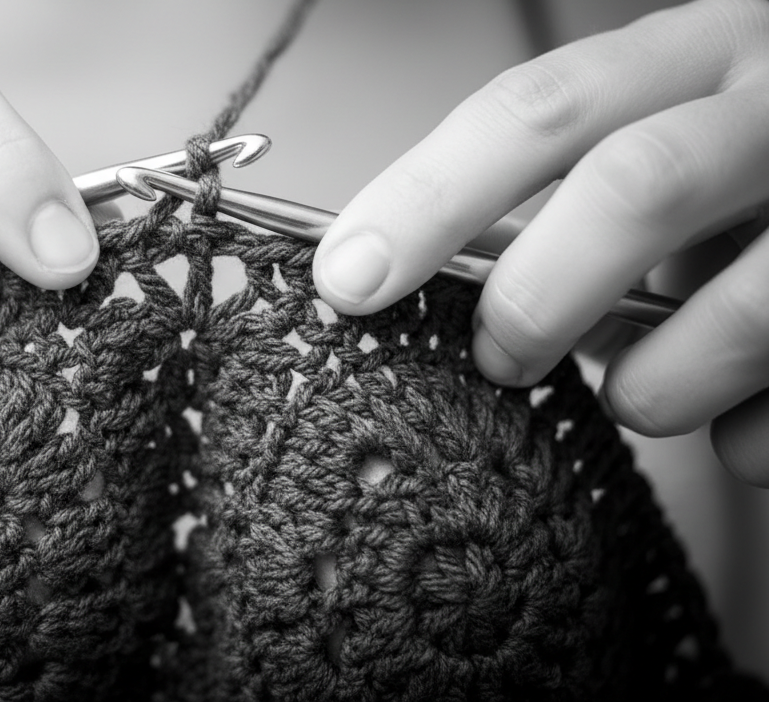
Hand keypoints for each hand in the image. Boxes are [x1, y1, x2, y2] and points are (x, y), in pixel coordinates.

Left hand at [311, 0, 768, 482]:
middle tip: (499, 357)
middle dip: (542, 295)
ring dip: (656, 386)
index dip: (430, 196)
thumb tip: (421, 277)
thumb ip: (558, 197)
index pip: (534, 109)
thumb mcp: (655, 141)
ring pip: (743, 314)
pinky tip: (742, 416)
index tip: (349, 278)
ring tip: (639, 397)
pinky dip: (748, 439)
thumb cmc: (742, 168)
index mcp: (690, 56)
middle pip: (636, 188)